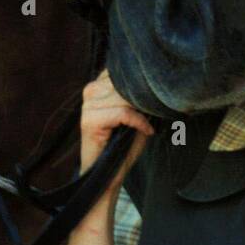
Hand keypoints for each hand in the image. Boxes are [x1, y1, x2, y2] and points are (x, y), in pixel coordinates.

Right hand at [79, 68, 154, 190]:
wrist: (109, 174)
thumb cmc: (125, 144)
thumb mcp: (138, 112)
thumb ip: (140, 94)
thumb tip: (157, 79)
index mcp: (100, 84)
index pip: (124, 70)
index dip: (143, 83)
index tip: (157, 97)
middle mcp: (90, 91)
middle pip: (126, 83)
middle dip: (144, 98)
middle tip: (155, 114)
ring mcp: (87, 105)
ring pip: (125, 97)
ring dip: (142, 112)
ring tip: (147, 125)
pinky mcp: (89, 120)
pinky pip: (123, 113)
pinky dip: (139, 122)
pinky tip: (146, 131)